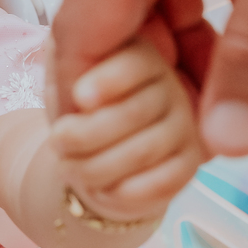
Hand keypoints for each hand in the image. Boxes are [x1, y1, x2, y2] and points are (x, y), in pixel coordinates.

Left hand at [48, 36, 201, 222]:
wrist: (96, 155)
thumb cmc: (78, 111)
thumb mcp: (64, 78)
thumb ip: (70, 68)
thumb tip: (76, 89)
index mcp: (140, 55)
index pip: (134, 65)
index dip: (108, 81)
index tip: (79, 97)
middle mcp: (171, 86)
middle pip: (133, 113)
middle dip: (84, 134)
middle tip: (57, 141)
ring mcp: (185, 125)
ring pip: (142, 152)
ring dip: (94, 167)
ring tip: (68, 167)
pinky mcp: (190, 162)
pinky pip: (159, 183)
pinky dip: (120, 192)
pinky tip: (101, 188)